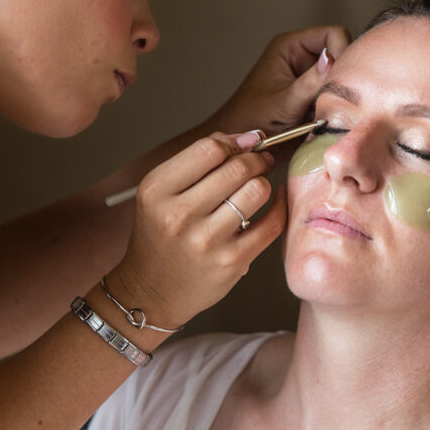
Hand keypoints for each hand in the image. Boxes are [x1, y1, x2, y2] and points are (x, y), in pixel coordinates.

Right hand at [110, 131, 284, 328]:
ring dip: (263, 183)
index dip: (235, 142)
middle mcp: (178, 215)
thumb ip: (197, 162)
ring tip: (256, 187)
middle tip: (260, 161)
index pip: (209, 148)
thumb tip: (245, 137)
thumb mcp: (161, 194)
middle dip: (255, 159)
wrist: (151, 291)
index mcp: (157, 190)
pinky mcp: (231, 262)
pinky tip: (274, 202)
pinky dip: (279, 207)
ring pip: (257, 190)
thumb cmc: (161, 237)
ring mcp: (206, 241)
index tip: (244, 145)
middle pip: (237, 167)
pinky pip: (271, 223)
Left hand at [209, 25, 350, 137]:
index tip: (339, 79)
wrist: (245, 147)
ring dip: (338, 94)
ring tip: (324, 112)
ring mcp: (309, 76)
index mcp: (291, 46)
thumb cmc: (252, 120)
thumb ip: (310, 81)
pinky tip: (324, 118)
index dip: (342, 53)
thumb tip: (332, 59)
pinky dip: (335, 105)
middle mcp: (302, 56)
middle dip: (341, 77)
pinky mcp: (314, 94)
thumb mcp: (285, 102)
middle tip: (333, 99)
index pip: (333, 34)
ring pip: (341, 76)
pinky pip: (336, 94)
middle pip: (341, 54)